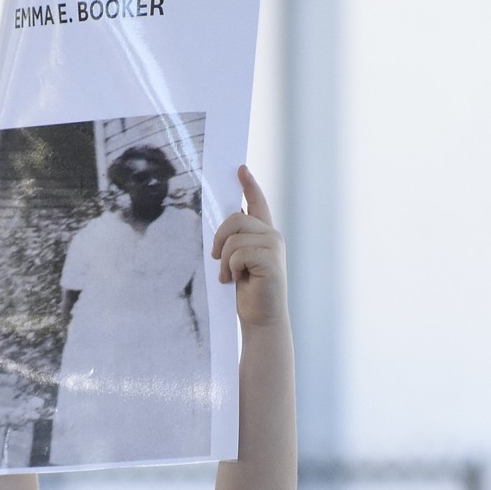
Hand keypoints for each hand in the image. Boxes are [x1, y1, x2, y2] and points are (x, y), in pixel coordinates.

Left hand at [211, 166, 287, 328]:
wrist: (261, 320)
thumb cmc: (249, 294)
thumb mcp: (238, 262)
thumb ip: (235, 241)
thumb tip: (227, 220)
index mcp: (264, 235)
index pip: (258, 203)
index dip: (249, 185)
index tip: (240, 169)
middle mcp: (272, 236)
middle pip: (235, 219)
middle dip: (219, 239)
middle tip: (216, 260)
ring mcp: (274, 247)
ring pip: (233, 238)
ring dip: (224, 261)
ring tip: (229, 277)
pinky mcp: (271, 260)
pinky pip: (237, 253)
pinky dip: (231, 268)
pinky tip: (237, 280)